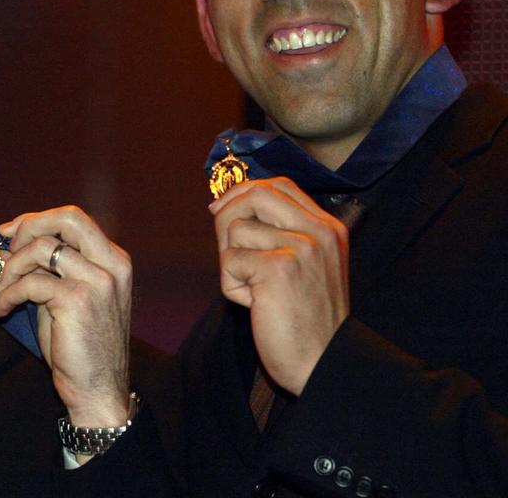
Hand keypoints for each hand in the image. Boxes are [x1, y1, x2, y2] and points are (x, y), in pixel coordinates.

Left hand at [0, 206, 131, 442]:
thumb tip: (6, 247)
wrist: (97, 390)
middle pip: (67, 217)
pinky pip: (30, 282)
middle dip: (27, 227)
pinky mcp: (77, 300)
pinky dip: (7, 294)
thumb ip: (46, 270)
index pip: (74, 218)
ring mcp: (98, 281)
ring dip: (11, 267)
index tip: (9, 234)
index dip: (36, 220)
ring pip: (42, 248)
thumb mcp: (66, 298)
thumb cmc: (79, 346)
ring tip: (1, 290)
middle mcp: (112, 265)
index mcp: (113, 260)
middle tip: (6, 250)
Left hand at [210, 177, 348, 394]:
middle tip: (228, 251)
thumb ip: (280, 234)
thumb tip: (229, 206)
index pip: (279, 185)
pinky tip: (255, 305)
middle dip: (227, 217)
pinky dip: (231, 286)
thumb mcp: (304, 266)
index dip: (243, 192)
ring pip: (235, 229)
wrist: (324, 363)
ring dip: (232, 263)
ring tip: (255, 290)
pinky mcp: (277, 268)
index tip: (221, 208)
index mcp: (327, 228)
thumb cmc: (305, 320)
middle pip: (254, 194)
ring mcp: (300, 247)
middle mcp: (318, 231)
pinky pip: (229, 261)